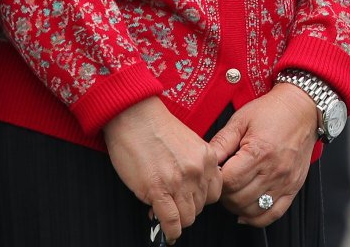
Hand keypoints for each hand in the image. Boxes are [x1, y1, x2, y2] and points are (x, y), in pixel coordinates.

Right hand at [101, 97, 222, 242]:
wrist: (134, 116)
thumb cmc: (155, 127)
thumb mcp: (187, 144)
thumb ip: (192, 167)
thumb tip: (186, 194)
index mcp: (207, 157)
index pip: (214, 193)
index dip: (201, 199)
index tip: (190, 200)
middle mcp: (198, 170)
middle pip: (202, 207)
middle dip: (188, 209)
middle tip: (174, 205)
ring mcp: (179, 181)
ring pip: (188, 217)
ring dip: (178, 219)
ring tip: (167, 214)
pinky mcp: (158, 190)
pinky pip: (171, 220)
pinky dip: (170, 230)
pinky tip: (168, 232)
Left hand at [210, 83, 319, 227]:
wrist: (303, 108)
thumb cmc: (272, 111)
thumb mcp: (241, 120)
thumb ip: (220, 142)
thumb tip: (204, 162)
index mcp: (259, 152)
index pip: (228, 182)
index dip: (216, 180)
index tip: (215, 173)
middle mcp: (274, 169)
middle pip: (238, 199)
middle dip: (224, 194)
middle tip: (223, 182)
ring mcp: (285, 181)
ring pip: (253, 209)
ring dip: (237, 206)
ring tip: (235, 192)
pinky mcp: (293, 186)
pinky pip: (273, 213)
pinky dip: (257, 218)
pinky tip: (247, 210)